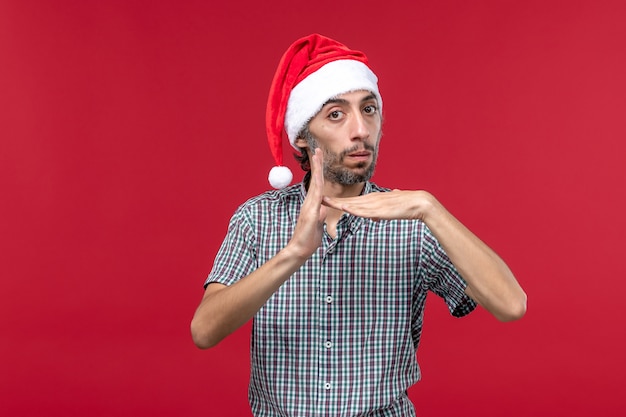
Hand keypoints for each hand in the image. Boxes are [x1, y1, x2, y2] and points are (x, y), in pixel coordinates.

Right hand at [286, 148, 326, 258]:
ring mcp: (309, 206)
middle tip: (317, 149)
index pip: (317, 184)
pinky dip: (317, 185)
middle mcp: (310, 202)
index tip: (319, 158)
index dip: (319, 170)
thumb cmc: (308, 238)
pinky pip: (315, 196)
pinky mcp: (310, 213)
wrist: (299, 249)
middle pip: (315, 179)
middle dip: (317, 164)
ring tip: (317, 155)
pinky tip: (318, 176)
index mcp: (312, 203)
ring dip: (317, 169)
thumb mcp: (317, 224)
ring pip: (315, 184)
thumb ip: (320, 214)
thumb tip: (322, 206)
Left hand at [322, 189, 436, 220]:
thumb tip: (375, 217)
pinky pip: (364, 210)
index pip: (352, 201)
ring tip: (325, 201)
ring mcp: (375, 204)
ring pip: (353, 204)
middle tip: (318, 197)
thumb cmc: (405, 207)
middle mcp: (371, 200)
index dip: (338, 200)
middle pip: (349, 201)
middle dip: (333, 200)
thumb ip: (380, 213)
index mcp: (372, 200)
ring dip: (339, 203)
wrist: (418, 203)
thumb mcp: (389, 211)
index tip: (326, 200)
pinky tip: (344, 207)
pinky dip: (353, 209)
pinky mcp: (380, 209)